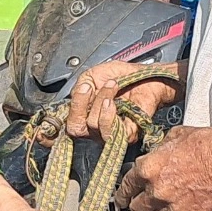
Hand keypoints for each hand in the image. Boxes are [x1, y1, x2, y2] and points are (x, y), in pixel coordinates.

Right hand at [66, 60, 182, 137]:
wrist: (146, 76)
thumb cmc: (123, 76)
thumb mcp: (92, 76)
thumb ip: (78, 89)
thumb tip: (74, 100)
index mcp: (84, 113)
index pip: (66, 126)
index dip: (65, 116)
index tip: (77, 95)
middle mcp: (94, 127)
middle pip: (75, 128)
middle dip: (81, 105)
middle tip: (92, 88)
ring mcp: (109, 132)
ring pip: (92, 126)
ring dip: (100, 101)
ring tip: (111, 87)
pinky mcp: (125, 135)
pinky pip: (109, 133)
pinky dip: (108, 115)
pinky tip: (113, 102)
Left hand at [116, 125, 211, 210]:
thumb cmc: (209, 144)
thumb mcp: (177, 135)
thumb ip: (161, 148)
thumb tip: (157, 153)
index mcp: (149, 168)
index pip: (126, 187)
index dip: (123, 194)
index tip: (123, 198)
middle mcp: (157, 191)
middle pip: (137, 208)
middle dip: (139, 206)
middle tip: (144, 206)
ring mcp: (173, 208)